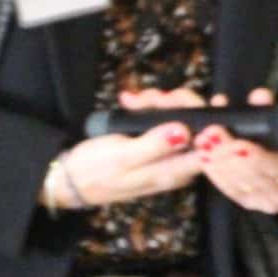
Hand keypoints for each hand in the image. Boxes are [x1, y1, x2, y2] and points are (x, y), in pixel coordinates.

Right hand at [40, 86, 200, 209]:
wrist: (68, 179)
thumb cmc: (93, 171)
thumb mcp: (122, 156)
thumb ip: (154, 146)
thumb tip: (185, 132)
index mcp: (173, 173)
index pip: (208, 146)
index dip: (209, 120)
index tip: (197, 101)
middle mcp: (175, 165)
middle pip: (196, 127)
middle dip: (178, 104)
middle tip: (154, 97)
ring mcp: (166, 155)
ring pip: (178, 119)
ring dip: (160, 103)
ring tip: (135, 100)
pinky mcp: (154, 145)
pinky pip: (162, 121)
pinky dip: (149, 108)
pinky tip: (131, 102)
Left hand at [193, 88, 277, 213]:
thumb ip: (272, 110)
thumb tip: (260, 96)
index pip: (277, 168)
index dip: (255, 158)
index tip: (238, 144)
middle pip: (253, 177)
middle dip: (228, 155)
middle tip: (210, 135)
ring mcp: (269, 202)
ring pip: (240, 185)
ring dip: (218, 163)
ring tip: (203, 143)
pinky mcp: (252, 202)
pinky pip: (231, 191)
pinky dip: (216, 174)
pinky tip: (204, 158)